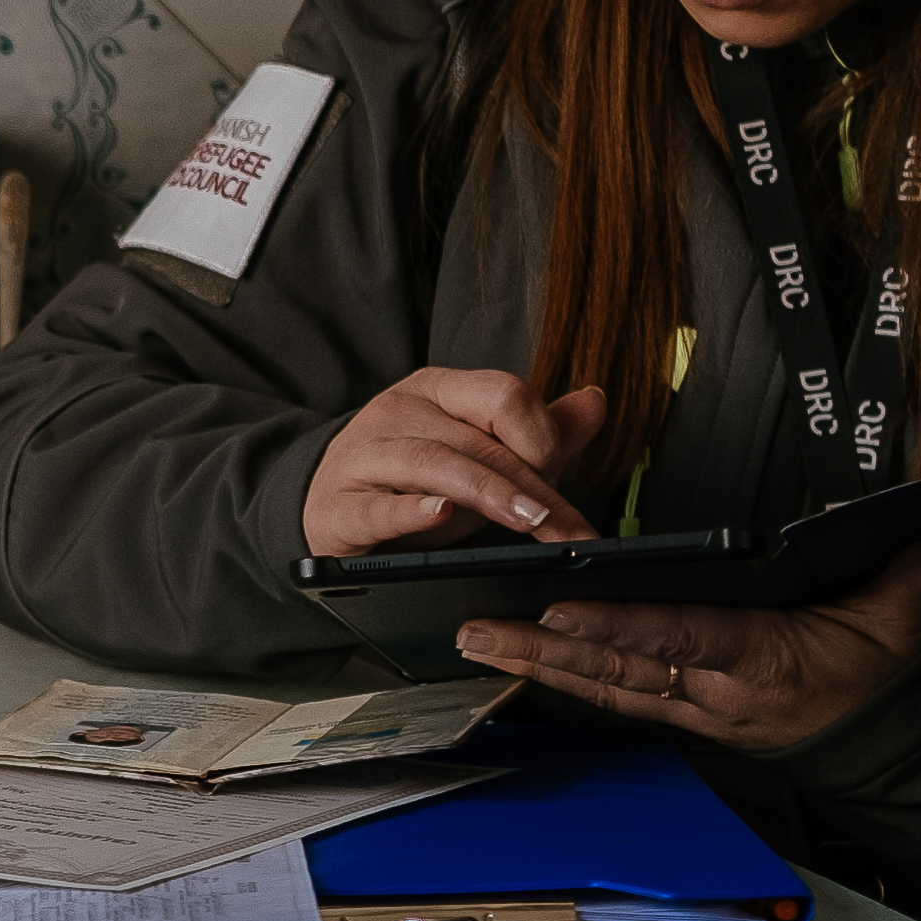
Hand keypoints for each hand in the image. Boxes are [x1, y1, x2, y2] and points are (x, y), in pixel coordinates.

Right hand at [299, 368, 608, 560]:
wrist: (324, 510)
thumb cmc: (409, 483)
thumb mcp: (477, 455)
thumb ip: (539, 433)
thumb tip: (596, 401)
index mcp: (438, 391)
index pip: (504, 395)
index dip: (543, 439)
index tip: (564, 485)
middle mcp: (399, 412)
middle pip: (479, 439)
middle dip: (533, 486)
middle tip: (568, 528)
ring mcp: (364, 456)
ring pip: (434, 464)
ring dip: (490, 494)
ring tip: (530, 521)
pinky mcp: (341, 506)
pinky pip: (379, 506)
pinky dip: (412, 511)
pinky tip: (441, 514)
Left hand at [459, 541, 920, 757]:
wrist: (893, 740)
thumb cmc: (887, 675)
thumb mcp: (909, 621)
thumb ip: (918, 576)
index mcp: (763, 663)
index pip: (678, 640)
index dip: (616, 628)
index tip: (560, 609)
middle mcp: (718, 695)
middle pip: (617, 670)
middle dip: (543, 650)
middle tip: (476, 629)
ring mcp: (699, 711)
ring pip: (605, 687)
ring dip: (538, 666)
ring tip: (478, 641)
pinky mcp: (691, 716)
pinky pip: (617, 698)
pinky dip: (567, 680)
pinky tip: (524, 663)